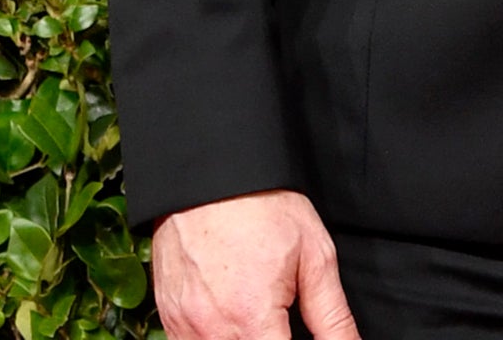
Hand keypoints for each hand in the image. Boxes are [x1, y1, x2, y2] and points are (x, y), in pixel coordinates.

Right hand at [152, 190, 360, 339]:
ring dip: (243, 339)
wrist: (212, 178)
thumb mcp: (315, 256)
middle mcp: (213, 331)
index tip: (297, 334)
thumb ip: (332, 316)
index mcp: (252, 318)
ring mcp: (185, 328)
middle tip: (279, 321)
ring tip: (257, 314)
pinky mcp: (170, 320)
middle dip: (270, 339)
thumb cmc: (263, 208)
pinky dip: (214, 338)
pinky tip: (232, 320)